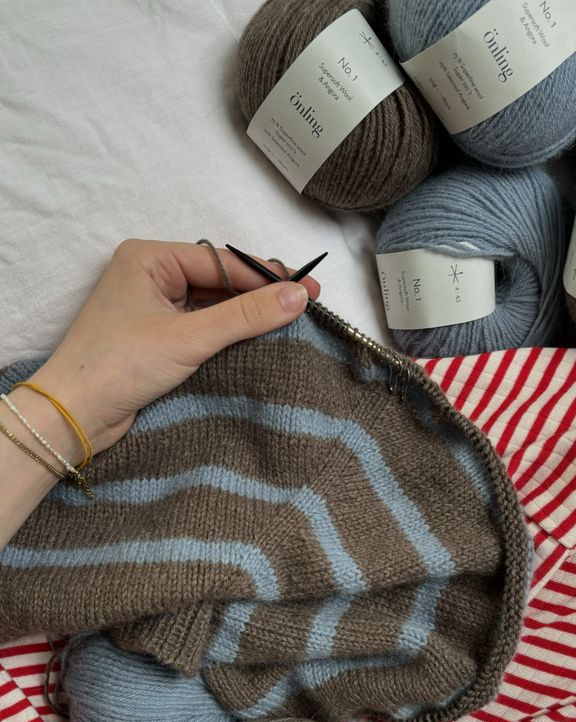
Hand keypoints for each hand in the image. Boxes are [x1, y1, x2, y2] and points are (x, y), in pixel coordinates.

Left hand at [27, 239, 318, 460]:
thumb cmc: (119, 365)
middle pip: (219, 280)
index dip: (267, 276)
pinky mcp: (156, 337)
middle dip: (260, 294)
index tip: (307, 290)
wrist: (75, 416)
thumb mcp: (190, 337)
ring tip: (289, 322)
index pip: (222, 261)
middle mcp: (150, 275)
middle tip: (305, 304)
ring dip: (246, 315)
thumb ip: (246, 316)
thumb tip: (298, 297)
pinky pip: (202, 326)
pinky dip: (228, 333)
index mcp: (149, 258)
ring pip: (212, 304)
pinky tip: (257, 340)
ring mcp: (152, 307)